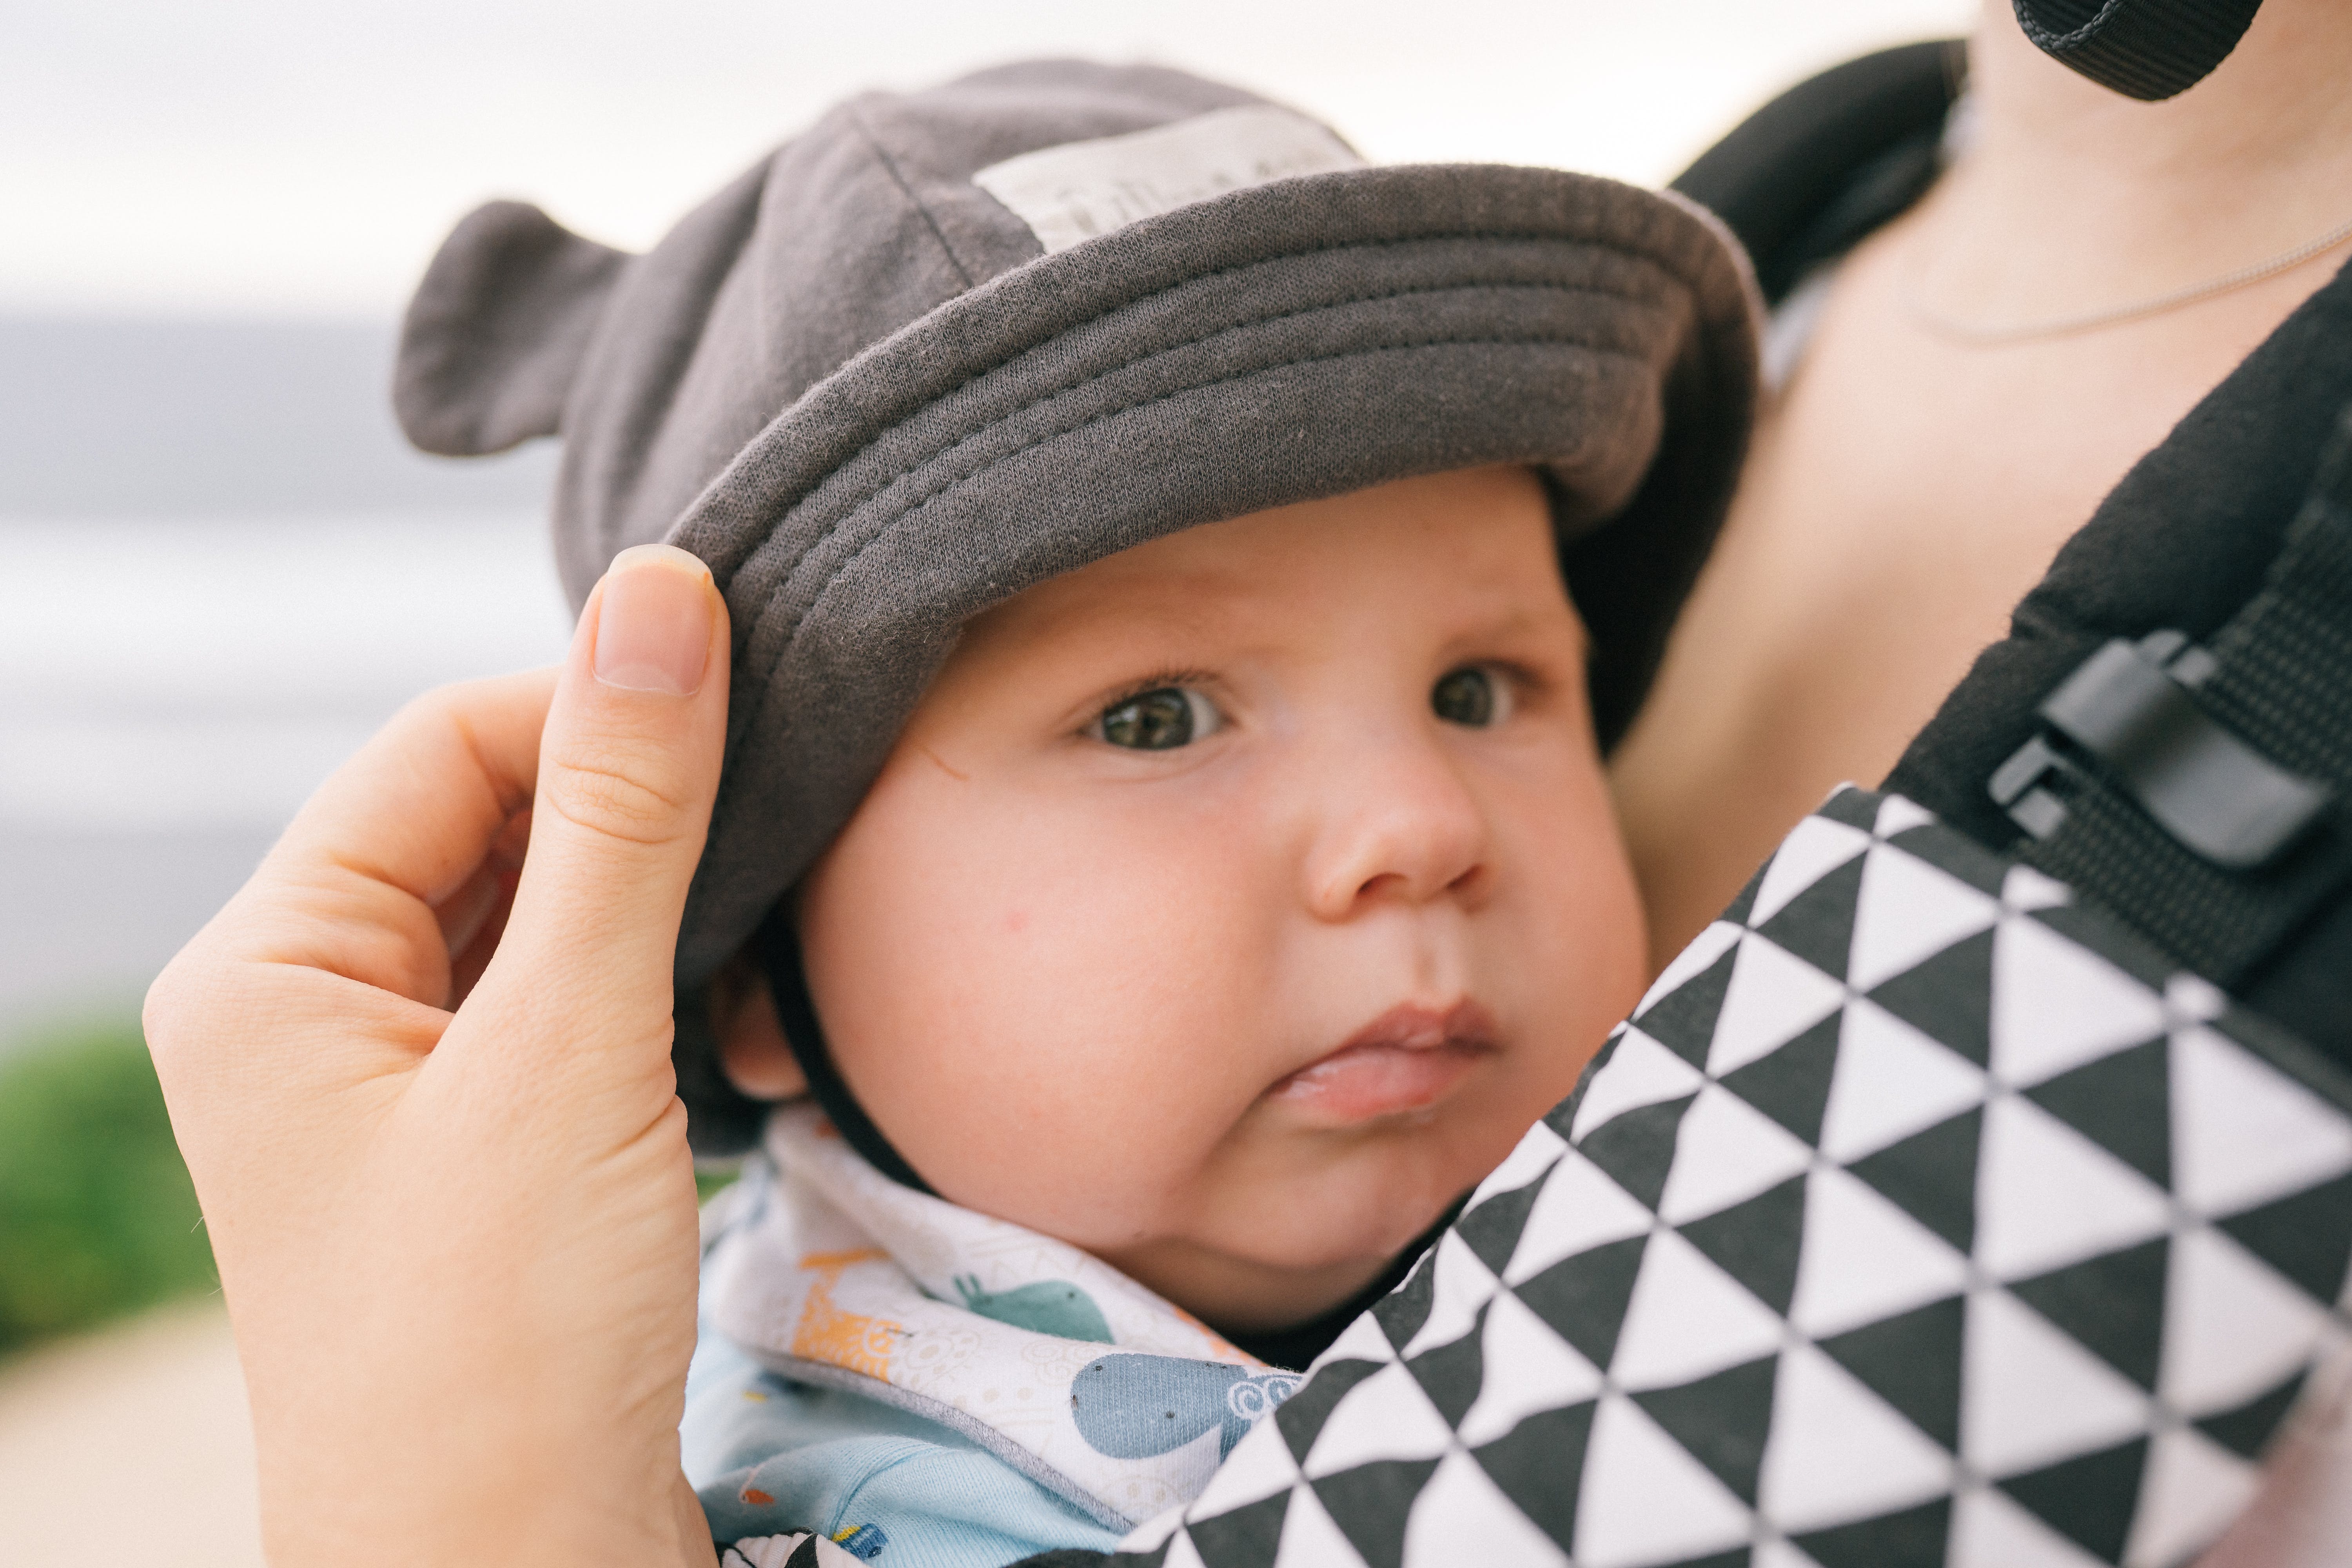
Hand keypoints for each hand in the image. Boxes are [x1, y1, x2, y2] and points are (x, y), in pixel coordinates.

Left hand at [145, 545, 729, 1566]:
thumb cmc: (501, 1334)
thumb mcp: (567, 1047)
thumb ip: (621, 811)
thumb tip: (659, 589)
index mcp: (271, 972)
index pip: (440, 747)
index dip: (591, 712)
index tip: (746, 710)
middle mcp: (319, 1013)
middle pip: (496, 824)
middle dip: (647, 834)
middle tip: (776, 855)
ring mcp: (406, 1084)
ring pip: (555, 917)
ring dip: (676, 928)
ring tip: (758, 985)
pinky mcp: (490, 1144)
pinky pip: (582, 1009)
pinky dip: (673, 1008)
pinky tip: (746, 1051)